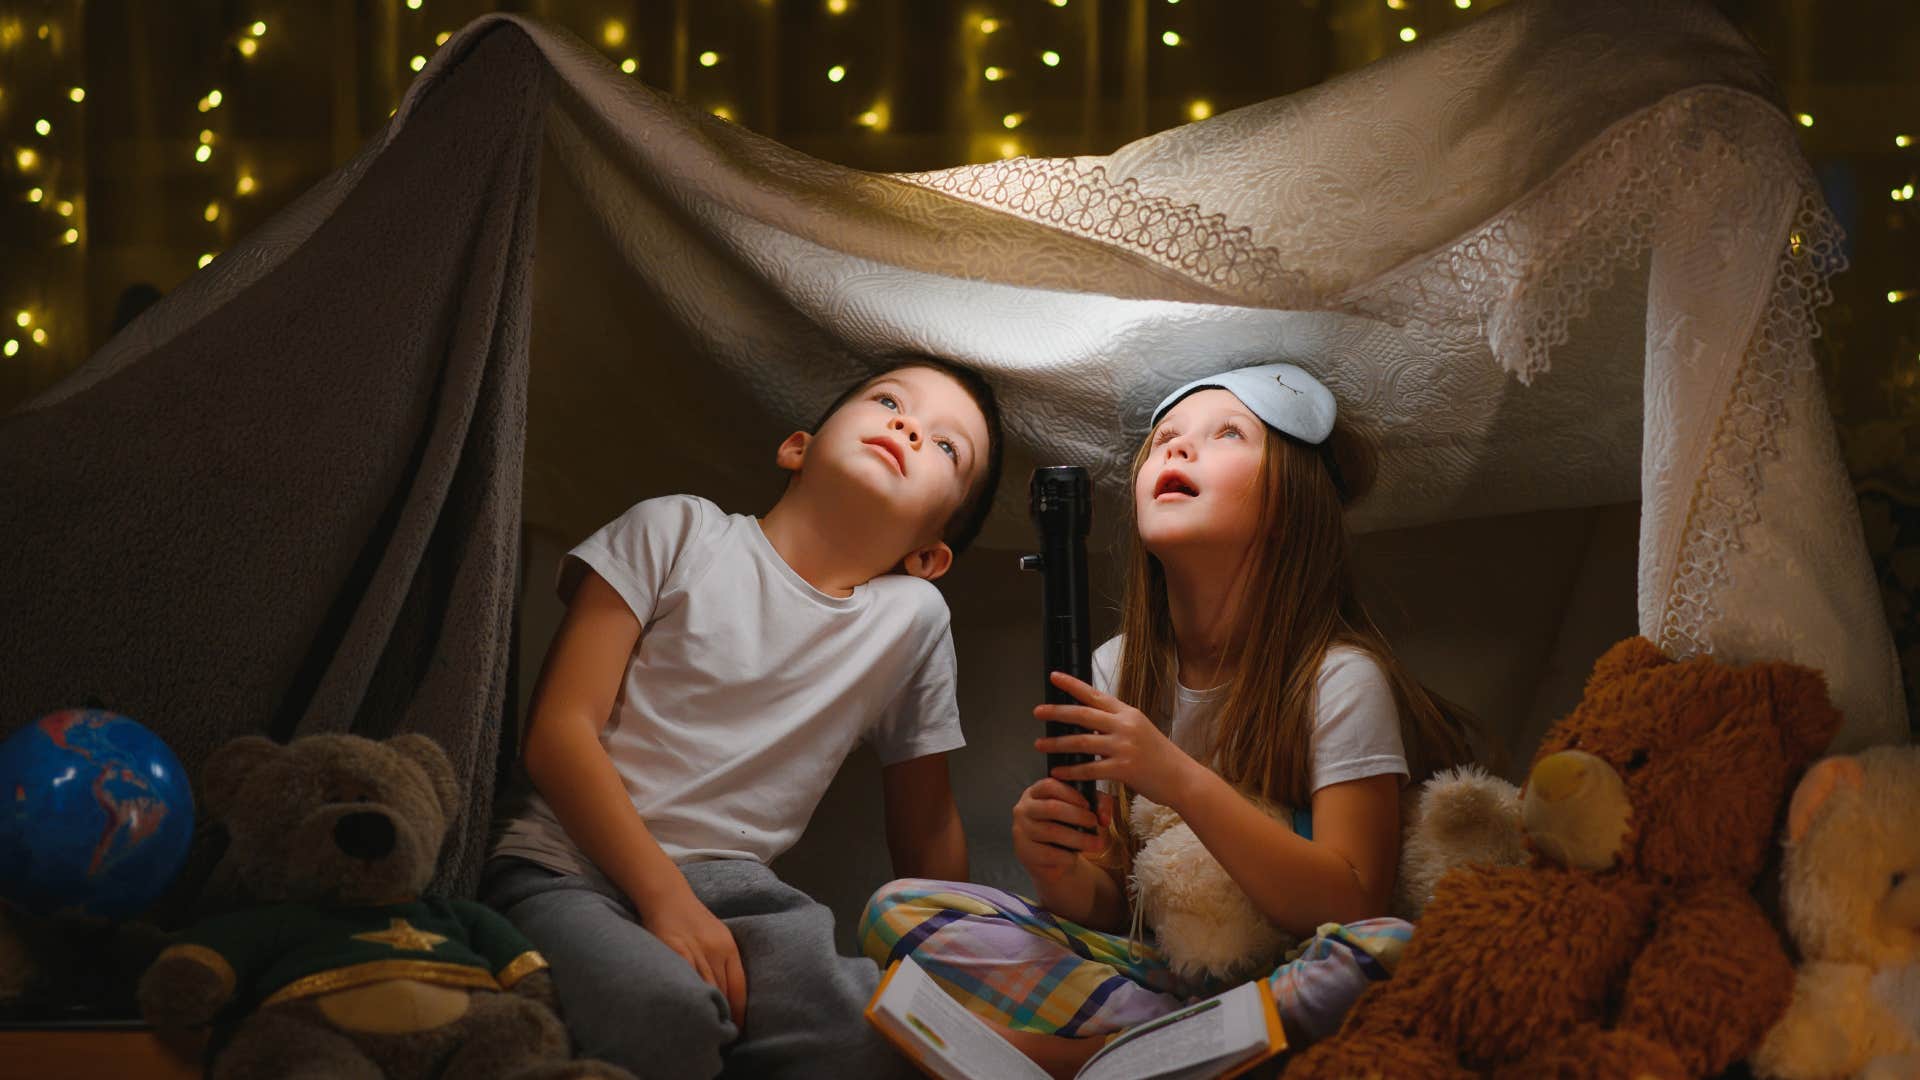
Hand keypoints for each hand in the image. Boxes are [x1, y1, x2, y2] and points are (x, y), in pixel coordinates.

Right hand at [641, 889, 747, 1023]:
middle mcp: (715, 950)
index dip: (739, 1012)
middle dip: (723, 1016)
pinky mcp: (675, 951)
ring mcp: (694, 950)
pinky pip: (684, 979)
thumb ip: (724, 963)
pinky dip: (687, 996)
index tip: (737, 1029)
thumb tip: (728, 996)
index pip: (739, 987)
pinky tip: (687, 1010)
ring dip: (705, 1011)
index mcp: (729, 947)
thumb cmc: (693, 920)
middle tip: (720, 1037)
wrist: (668, 896)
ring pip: (705, 988)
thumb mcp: (717, 937)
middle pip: (723, 992)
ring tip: (704, 1030)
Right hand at [1011, 778, 1111, 883]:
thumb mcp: (1082, 809)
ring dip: (1078, 838)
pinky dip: (1066, 855)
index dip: (1070, 794)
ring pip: (1051, 831)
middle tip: (1094, 823)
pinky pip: (1048, 853)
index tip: (1088, 804)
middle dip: (1077, 815)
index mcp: (1034, 793)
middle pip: (1051, 807)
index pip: (1049, 785)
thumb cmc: (1066, 826)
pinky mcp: (1024, 852)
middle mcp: (1023, 809)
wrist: (1051, 857)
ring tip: (1095, 843)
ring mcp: (1021, 830)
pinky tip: (1076, 856)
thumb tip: (1104, 818)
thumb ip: (1097, 805)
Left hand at [1035, 671, 1198, 808]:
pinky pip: (1089, 769)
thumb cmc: (1160, 757)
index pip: (1095, 694)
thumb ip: (1116, 724)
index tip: (1054, 677)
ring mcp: (1124, 746)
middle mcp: (1125, 725)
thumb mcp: (1140, 730)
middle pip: (1083, 714)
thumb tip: (1090, 721)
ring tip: (1040, 744)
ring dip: (1058, 744)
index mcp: (1128, 713)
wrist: (1182, 778)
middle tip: (1038, 712)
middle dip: (1057, 712)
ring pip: (1082, 742)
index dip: (1072, 685)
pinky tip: (1058, 771)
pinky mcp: (1124, 768)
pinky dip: (1071, 771)